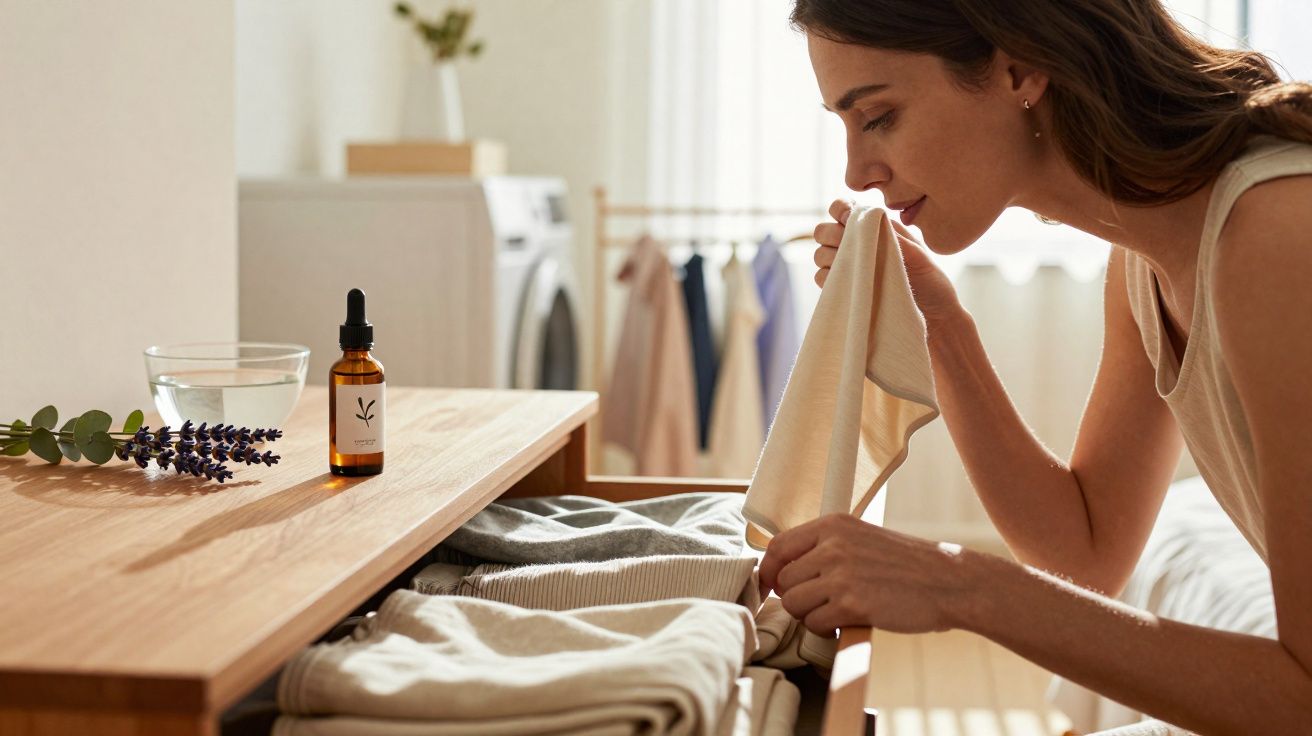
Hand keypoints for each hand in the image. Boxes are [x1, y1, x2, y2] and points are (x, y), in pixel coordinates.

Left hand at [757, 513, 974, 635]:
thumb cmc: (905, 564)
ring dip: (809, 615)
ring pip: (794, 604)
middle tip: (821, 603)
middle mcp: (833, 546)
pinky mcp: (852, 604)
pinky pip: (814, 623)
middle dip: (796, 598)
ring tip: (835, 611)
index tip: (769, 587)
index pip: (778, 546)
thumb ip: (825, 546)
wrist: (948, 581)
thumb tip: (784, 568)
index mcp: (833, 524)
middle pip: (783, 581)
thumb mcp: (861, 537)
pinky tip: (845, 621)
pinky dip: (825, 629)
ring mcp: (841, 575)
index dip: (767, 571)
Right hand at [812, 198, 963, 325]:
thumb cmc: (932, 282)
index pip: (842, 209)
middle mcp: (857, 244)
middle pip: (823, 230)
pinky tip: (849, 284)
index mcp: (874, 228)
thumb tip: (871, 226)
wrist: (933, 317)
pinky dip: (829, 279)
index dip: (839, 210)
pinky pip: (821, 278)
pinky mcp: (844, 288)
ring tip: (855, 268)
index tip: (847, 220)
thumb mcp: (920, 255)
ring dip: (830, 257)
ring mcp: (849, 267)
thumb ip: (895, 238)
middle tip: (852, 246)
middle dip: (831, 235)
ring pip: (819, 254)